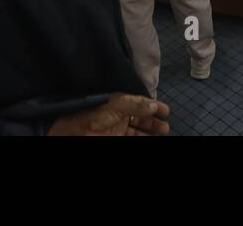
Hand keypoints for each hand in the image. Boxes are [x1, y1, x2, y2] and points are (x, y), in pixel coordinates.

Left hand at [47, 94, 170, 135]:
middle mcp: (120, 115)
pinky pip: (132, 138)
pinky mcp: (116, 138)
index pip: (140, 103)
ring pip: (138, 131)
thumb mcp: (116, 106)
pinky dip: (141, 138)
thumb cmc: (94, 115)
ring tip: (161, 134)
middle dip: (153, 122)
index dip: (153, 106)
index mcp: (120, 103)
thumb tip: (153, 105)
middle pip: (141, 118)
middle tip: (165, 127)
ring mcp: (118, 128)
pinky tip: (149, 139)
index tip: (166, 111)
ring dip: (149, 132)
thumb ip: (135, 105)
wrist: (76, 132)